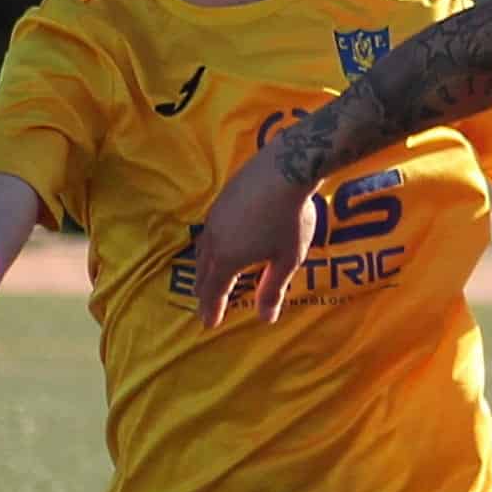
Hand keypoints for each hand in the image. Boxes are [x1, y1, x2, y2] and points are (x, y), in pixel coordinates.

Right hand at [192, 145, 317, 326]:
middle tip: (203, 305)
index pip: (215, 290)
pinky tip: (218, 243)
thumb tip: (265, 318)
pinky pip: (208, 231)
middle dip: (204, 291)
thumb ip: (273, 288)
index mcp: (228, 258)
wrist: (284, 169)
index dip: (212, 308)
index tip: (209, 323)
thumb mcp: (286, 258)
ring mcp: (214, 217)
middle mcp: (214, 239)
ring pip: (202, 249)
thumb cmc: (289, 218)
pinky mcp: (221, 199)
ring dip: (203, 268)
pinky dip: (209, 247)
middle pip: (203, 271)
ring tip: (207, 277)